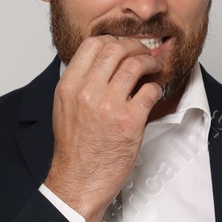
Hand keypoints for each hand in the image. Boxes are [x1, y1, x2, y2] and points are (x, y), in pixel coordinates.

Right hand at [44, 36, 164, 221]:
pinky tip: (154, 93)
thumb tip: (104, 61)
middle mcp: (87, 92)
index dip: (113, 40)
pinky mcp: (130, 122)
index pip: (92, 44)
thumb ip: (80, 82)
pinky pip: (150, 91)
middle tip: (144, 54)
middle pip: (116, 48)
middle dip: (135, 47)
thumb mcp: (65, 108)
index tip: (124, 47)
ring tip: (154, 68)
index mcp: (69, 86)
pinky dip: (156, 87)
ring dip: (149, 62)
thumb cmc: (74, 149)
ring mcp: (108, 106)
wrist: (78, 181)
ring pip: (135, 65)